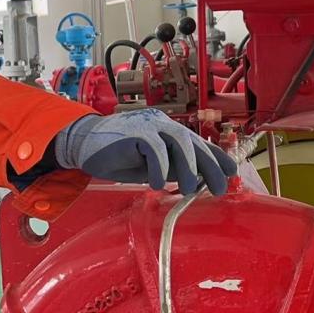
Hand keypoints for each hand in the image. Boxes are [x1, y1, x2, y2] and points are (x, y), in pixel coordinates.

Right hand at [53, 110, 237, 194]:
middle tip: (218, 188)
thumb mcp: (150, 165)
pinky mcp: (134, 131)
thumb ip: (171, 167)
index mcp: (167, 130)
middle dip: (209, 165)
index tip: (230, 172)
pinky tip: (155, 183)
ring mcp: (148, 124)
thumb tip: (197, 178)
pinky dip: (158, 167)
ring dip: (188, 167)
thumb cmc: (117, 155)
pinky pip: (154, 148)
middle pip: (193, 142)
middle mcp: (162, 123)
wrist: (83, 144)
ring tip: (190, 188)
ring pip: (179, 141)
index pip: (198, 142)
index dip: (216, 156)